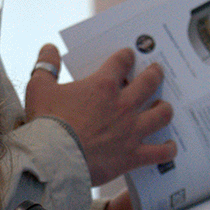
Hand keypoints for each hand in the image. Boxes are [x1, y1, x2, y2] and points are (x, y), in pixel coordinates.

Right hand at [25, 44, 175, 187]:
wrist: (53, 160)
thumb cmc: (46, 124)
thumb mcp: (39, 89)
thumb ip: (46, 66)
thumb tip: (48, 48)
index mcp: (102, 86)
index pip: (121, 61)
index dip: (126, 56)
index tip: (128, 55)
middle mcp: (122, 105)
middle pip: (149, 82)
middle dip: (155, 74)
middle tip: (157, 71)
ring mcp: (131, 130)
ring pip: (161, 114)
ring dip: (164, 108)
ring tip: (163, 105)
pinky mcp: (133, 155)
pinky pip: (160, 152)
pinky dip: (167, 149)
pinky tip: (170, 146)